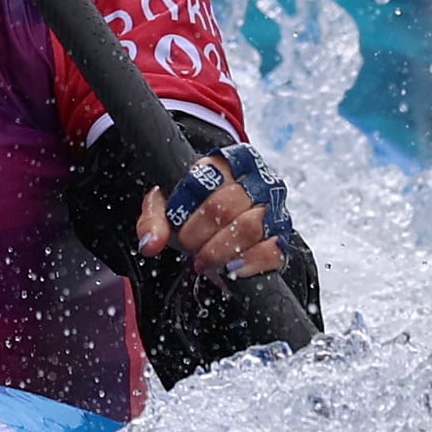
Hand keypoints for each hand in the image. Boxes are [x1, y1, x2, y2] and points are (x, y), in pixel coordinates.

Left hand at [136, 170, 290, 280]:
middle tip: (188, 246)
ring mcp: (273, 208)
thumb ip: (154, 220)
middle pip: (224, 205)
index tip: (176, 220)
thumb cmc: (195, 211)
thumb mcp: (169, 207)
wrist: (224, 228)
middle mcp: (256, 179)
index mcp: (226, 162)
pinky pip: (271, 250)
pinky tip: (229, 269)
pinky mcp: (282, 237)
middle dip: (198, 233)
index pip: (206, 177)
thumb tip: (149, 244)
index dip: (186, 204)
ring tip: (202, 261)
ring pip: (248, 227)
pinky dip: (247, 263)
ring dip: (218, 250)